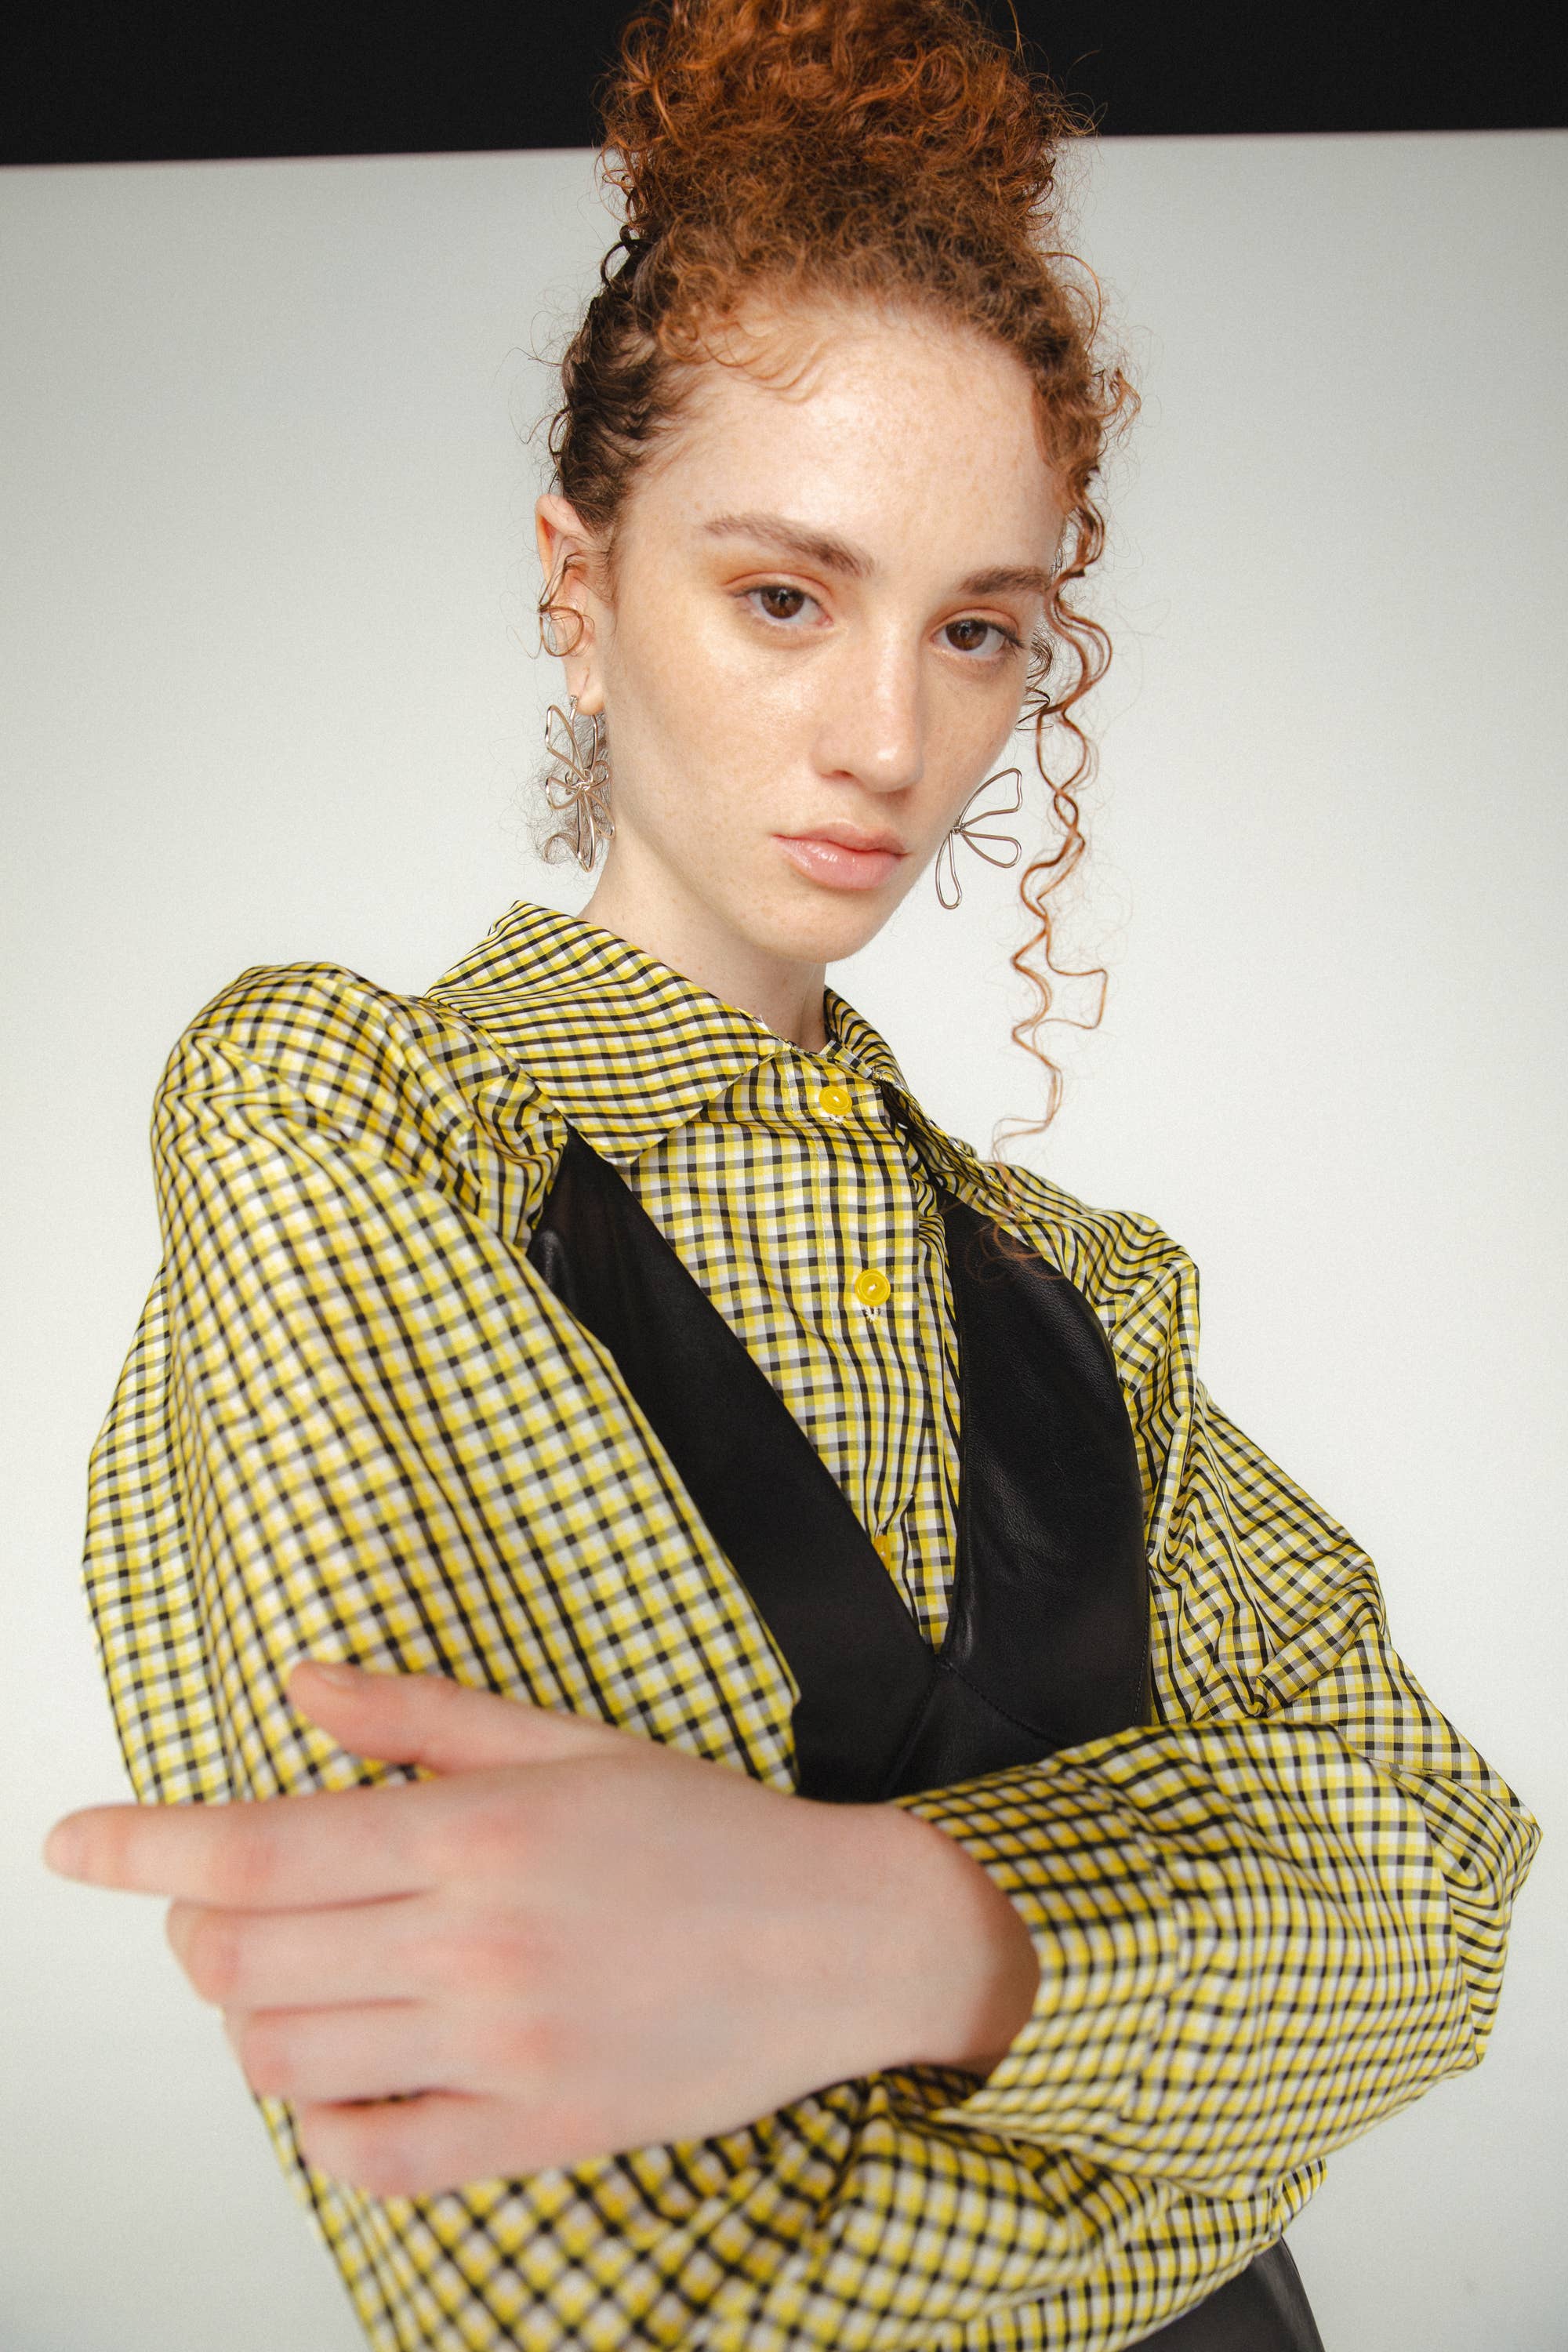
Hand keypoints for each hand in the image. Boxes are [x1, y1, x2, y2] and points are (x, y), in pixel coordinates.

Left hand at [43, 1660, 998, 2196]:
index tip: (70, 1846)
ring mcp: (502, 2050)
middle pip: (243, 1962)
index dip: (140, 1848)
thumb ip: (421, 1717)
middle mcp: (474, 1944)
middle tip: (219, 1908)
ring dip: (251, 2019)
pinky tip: (350, 2069)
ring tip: (293, 1979)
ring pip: (287, 2060)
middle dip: (192, 1933)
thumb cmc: (709, 1831)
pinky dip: (324, 2118)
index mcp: (478, 1833)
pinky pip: (373, 2154)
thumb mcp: (568, 1743)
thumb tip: (299, 1686)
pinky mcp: (537, 2133)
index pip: (253, 1848)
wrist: (845, 1940)